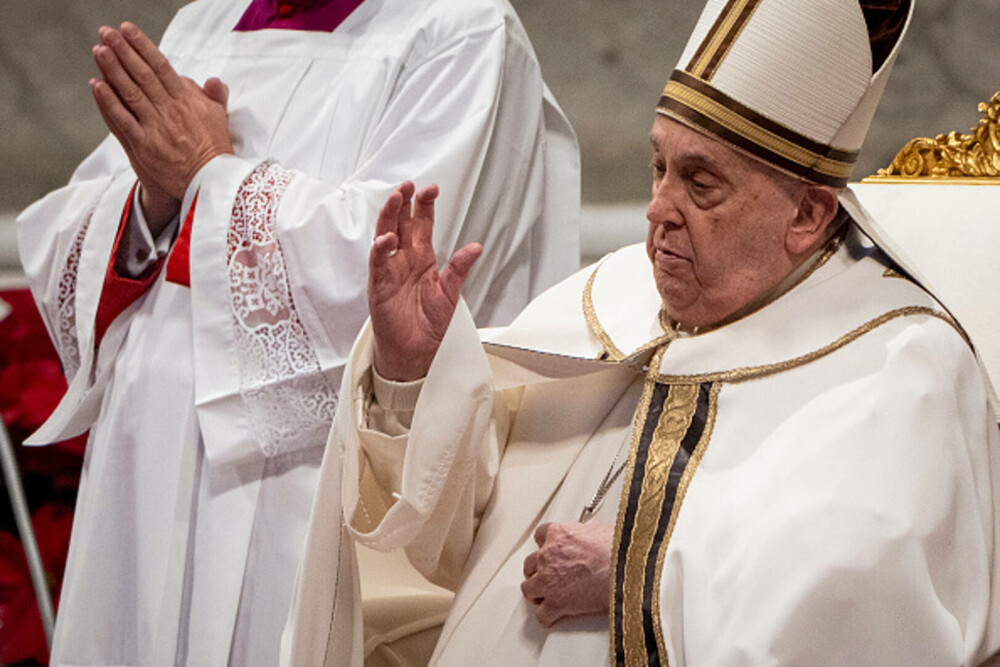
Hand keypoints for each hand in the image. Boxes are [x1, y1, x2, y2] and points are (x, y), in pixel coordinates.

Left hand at [89, 22, 232, 231]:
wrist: (209, 184)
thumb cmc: (214, 151)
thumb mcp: (220, 120)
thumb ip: (214, 97)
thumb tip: (212, 80)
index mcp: (188, 102)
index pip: (162, 67)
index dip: (144, 47)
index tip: (128, 30)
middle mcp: (171, 111)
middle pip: (143, 75)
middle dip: (124, 51)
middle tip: (107, 32)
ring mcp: (156, 128)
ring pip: (130, 93)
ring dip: (113, 69)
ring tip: (99, 50)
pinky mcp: (144, 146)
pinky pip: (122, 121)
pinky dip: (109, 102)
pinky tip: (97, 85)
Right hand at [369, 182, 481, 380]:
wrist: (415, 351)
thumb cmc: (429, 323)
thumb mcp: (451, 292)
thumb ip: (460, 268)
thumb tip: (475, 247)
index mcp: (422, 258)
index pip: (422, 224)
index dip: (425, 206)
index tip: (432, 189)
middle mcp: (405, 260)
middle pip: (401, 223)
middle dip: (403, 203)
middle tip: (408, 185)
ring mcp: (390, 270)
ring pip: (385, 236)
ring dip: (389, 217)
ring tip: (395, 199)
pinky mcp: (380, 285)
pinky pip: (378, 263)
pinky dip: (381, 250)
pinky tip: (387, 238)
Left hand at [521, 521, 613, 627]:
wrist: (625, 571)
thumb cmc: (617, 551)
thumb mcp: (598, 530)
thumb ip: (584, 534)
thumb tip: (591, 539)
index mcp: (558, 534)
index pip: (540, 536)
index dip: (545, 545)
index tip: (549, 550)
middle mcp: (548, 556)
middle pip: (530, 564)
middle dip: (538, 570)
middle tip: (548, 575)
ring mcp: (549, 580)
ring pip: (529, 588)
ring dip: (537, 592)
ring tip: (545, 596)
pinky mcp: (556, 603)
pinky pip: (542, 614)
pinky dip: (547, 617)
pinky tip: (552, 616)